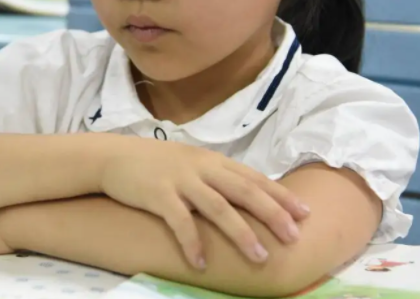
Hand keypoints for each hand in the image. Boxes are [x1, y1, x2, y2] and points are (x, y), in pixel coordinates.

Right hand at [100, 138, 310, 267]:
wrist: (114, 156)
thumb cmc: (156, 163)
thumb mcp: (191, 163)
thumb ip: (217, 177)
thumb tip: (250, 197)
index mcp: (212, 160)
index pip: (253, 178)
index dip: (279, 195)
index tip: (305, 213)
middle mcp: (201, 168)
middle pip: (243, 191)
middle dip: (272, 214)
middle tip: (294, 237)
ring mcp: (180, 180)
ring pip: (217, 207)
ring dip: (241, 233)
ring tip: (260, 257)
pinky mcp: (158, 195)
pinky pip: (179, 221)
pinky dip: (192, 242)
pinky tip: (201, 263)